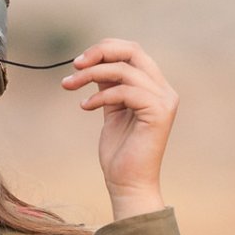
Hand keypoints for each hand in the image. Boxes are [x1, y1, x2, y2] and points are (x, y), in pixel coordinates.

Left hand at [62, 39, 176, 220]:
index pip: (132, 51)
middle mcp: (164, 90)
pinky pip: (124, 91)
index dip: (104, 49)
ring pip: (124, 70)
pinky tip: (84, 107)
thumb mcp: (111, 109)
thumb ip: (108, 85)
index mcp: (155, 87)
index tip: (77, 63)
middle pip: (132, 51)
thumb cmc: (119, 152)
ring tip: (70, 86)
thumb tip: (92, 62)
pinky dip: (99, 96)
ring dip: (91, 75)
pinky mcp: (159, 113)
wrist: (128, 184)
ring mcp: (164, 100)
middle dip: (99, 53)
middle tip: (74, 65)